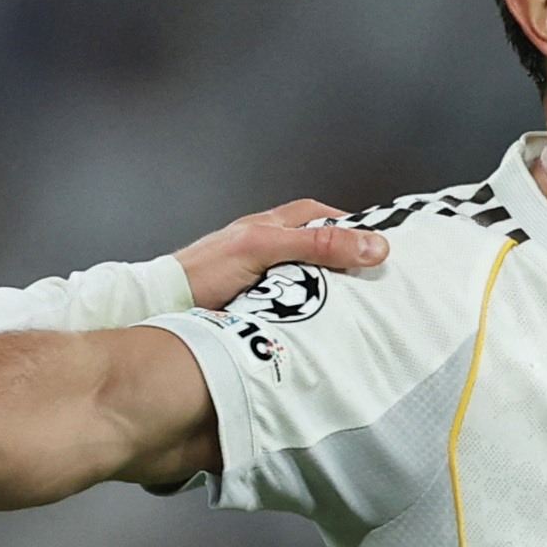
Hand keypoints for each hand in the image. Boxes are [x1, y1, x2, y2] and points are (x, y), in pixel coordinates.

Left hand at [173, 198, 386, 308]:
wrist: (162, 306)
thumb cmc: (204, 271)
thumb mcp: (266, 249)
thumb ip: (316, 245)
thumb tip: (372, 244)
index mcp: (273, 225)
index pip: (326, 218)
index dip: (355, 228)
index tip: (384, 248)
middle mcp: (270, 247)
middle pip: (321, 250)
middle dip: (347, 264)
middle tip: (377, 284)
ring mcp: (262, 277)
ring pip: (309, 281)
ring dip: (328, 295)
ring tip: (355, 310)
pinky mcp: (256, 305)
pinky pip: (293, 307)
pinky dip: (309, 314)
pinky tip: (320, 328)